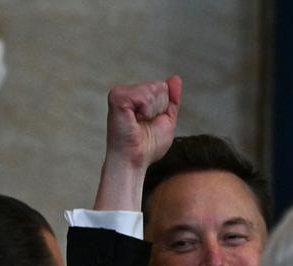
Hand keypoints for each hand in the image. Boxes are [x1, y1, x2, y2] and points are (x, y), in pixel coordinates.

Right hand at [94, 76, 181, 210]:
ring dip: (152, 112)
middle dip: (159, 109)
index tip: (149, 123)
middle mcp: (127, 92)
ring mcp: (120, 93)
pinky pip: (144, 95)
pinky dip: (145, 111)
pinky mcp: (117, 97)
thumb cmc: (147, 147)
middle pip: (160, 87)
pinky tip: (134, 120)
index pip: (163, 88)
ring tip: (138, 124)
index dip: (163, 108)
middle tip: (144, 125)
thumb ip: (172, 100)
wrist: (135, 160)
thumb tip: (175, 78)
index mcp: (136, 97)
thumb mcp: (166, 120)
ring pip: (154, 89)